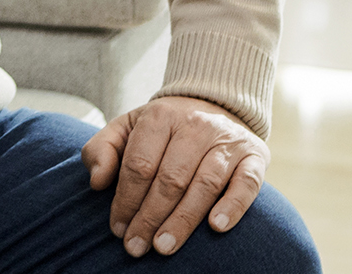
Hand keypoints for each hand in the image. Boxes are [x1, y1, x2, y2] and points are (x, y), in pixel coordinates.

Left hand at [82, 94, 267, 257]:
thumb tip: (96, 182)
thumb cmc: (161, 129)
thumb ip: (101, 149)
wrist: (212, 105)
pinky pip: (247, 184)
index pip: (139, 164)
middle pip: (170, 178)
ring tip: (163, 246)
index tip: (117, 228)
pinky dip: (233, 206)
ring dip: (183, 220)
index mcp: (160, 117)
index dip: (126, 199)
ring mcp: (227, 140)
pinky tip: (216, 227)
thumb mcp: (126, 128)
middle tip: (136, 245)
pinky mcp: (254, 156)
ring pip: (205, 184)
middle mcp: (196, 125)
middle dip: (150, 217)